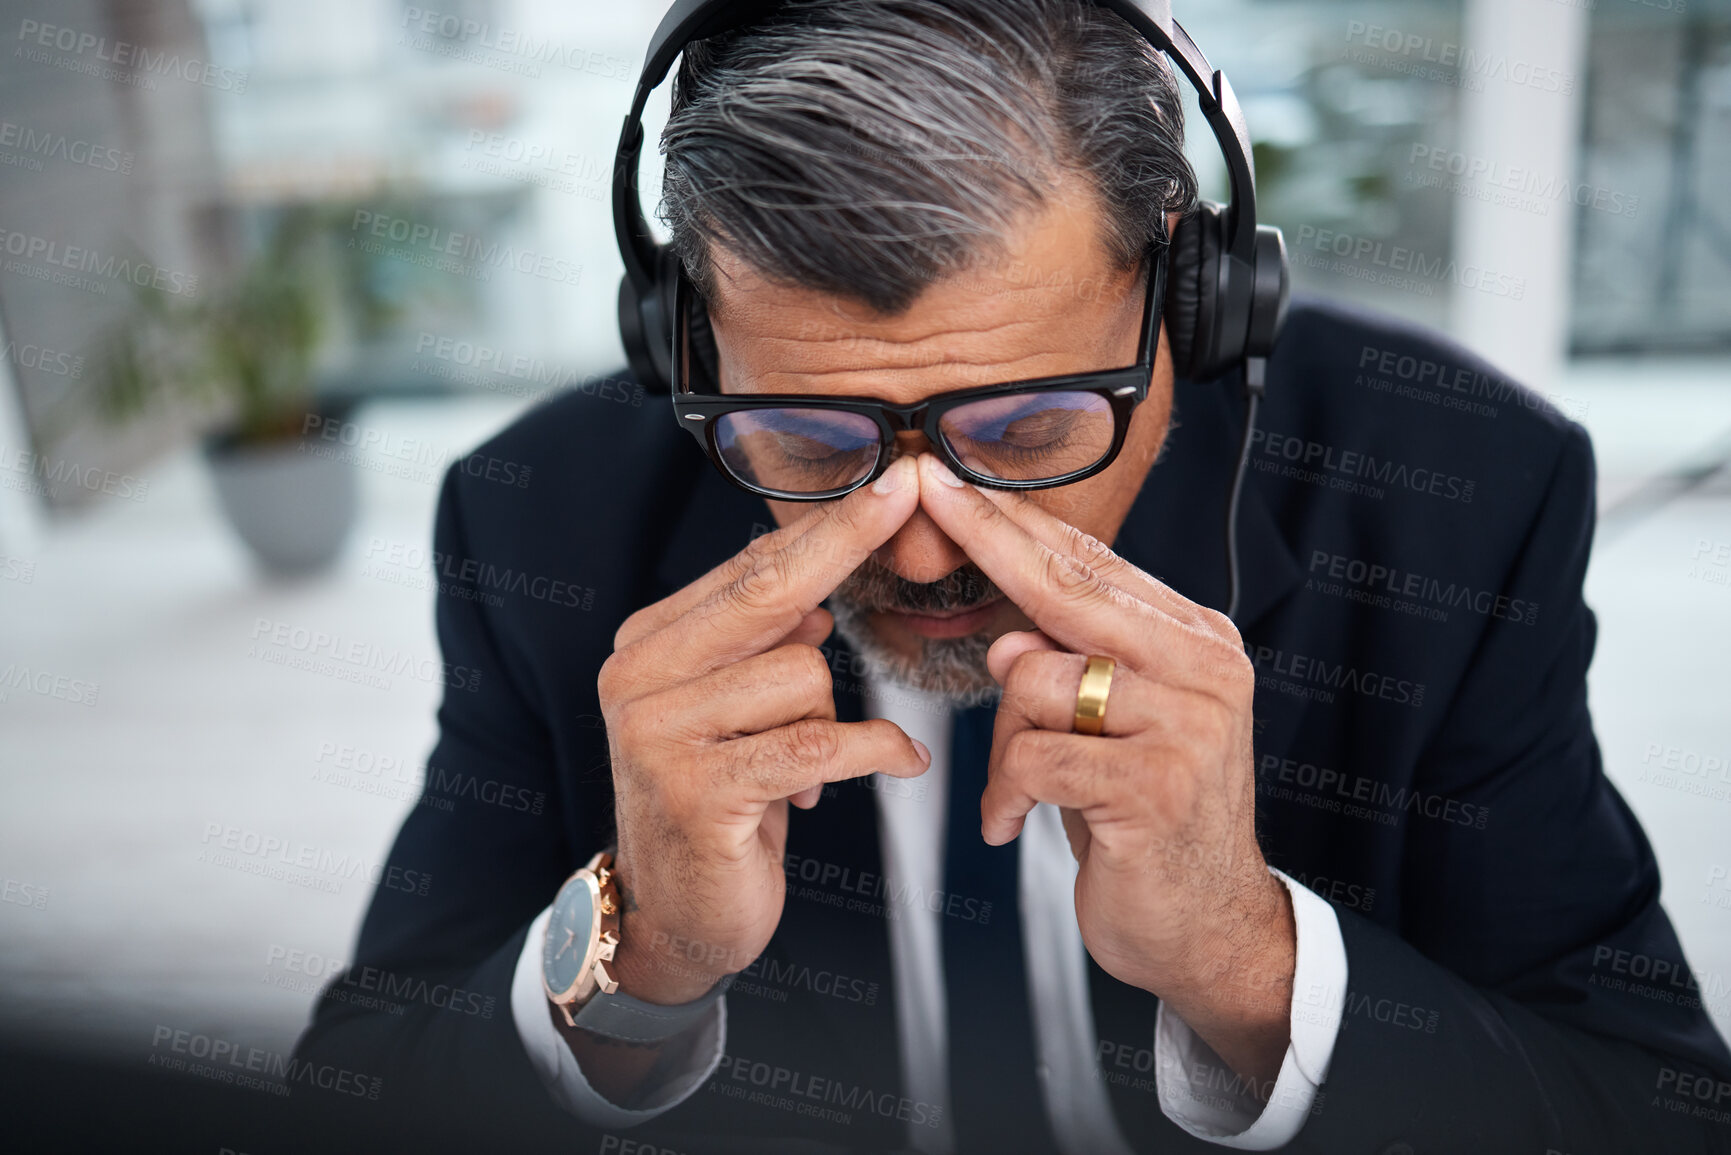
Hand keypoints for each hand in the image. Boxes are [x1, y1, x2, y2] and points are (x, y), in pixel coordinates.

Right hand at [596, 454, 931, 1004]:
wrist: (674, 914)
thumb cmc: (720, 802)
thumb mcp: (731, 711)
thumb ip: (756, 647)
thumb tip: (810, 591)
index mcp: (645, 645)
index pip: (747, 572)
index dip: (824, 528)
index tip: (885, 480)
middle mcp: (637, 677)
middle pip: (768, 595)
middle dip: (845, 543)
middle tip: (905, 494)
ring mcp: (657, 733)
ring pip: (803, 676)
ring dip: (831, 721)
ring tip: (801, 767)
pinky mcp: (697, 790)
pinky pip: (818, 744)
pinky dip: (873, 751)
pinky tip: (899, 762)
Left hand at [914, 453, 1295, 1090]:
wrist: (1207, 925)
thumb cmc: (1149, 817)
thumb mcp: (1121, 725)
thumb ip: (1077, 666)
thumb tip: (1008, 634)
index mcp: (1198, 641)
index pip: (1091, 565)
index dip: (1015, 521)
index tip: (954, 480)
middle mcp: (1203, 669)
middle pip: (1065, 589)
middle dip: (985, 540)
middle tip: (929, 495)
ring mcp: (1185, 725)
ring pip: (1034, 678)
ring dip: (1004, 741)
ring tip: (1024, 787)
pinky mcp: (1152, 786)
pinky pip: (1032, 756)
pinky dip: (1006, 792)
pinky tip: (1017, 821)